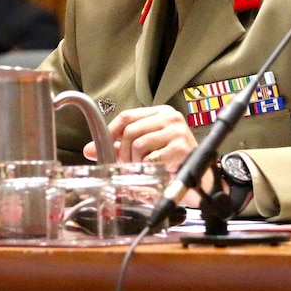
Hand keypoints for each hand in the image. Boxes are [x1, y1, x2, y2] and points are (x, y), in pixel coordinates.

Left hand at [82, 105, 207, 206]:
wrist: (201, 177)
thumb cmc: (174, 160)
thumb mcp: (146, 148)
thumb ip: (119, 146)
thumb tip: (89, 149)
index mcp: (160, 113)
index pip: (127, 116)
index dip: (112, 132)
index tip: (104, 146)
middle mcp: (170, 118)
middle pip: (130, 130)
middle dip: (122, 152)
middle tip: (126, 165)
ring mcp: (176, 131)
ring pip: (138, 144)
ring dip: (135, 162)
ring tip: (143, 168)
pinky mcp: (180, 147)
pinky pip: (151, 158)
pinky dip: (148, 167)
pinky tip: (155, 170)